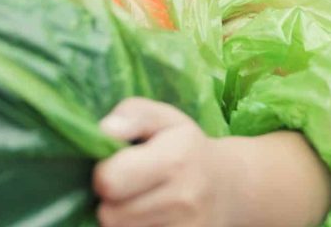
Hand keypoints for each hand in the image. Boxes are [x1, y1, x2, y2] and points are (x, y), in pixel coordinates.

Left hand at [93, 98, 231, 226]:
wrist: (229, 186)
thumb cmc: (184, 144)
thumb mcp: (161, 116)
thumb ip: (130, 114)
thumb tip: (104, 131)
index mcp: (174, 159)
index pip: (110, 181)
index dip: (102, 173)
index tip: (111, 165)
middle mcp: (183, 200)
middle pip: (110, 216)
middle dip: (108, 200)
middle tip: (122, 185)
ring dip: (120, 219)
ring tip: (134, 199)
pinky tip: (144, 216)